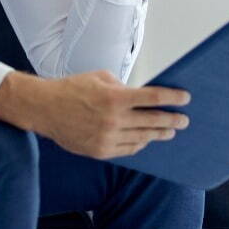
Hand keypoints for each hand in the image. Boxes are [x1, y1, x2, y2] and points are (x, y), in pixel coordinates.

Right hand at [0, 70, 189, 158]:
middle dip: (172, 119)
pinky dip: (139, 144)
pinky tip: (145, 140)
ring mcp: (107, 137)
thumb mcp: (99, 78)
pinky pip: (128, 149)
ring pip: (143, 137)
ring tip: (168, 132)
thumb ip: (123, 87)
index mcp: (114, 97)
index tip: (185, 99)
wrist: (43, 109)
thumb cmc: (70, 90)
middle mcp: (113, 119)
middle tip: (183, 120)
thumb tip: (141, 97)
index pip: (154, 98)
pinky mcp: (100, 151)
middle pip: (153, 121)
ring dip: (159, 134)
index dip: (173, 98)